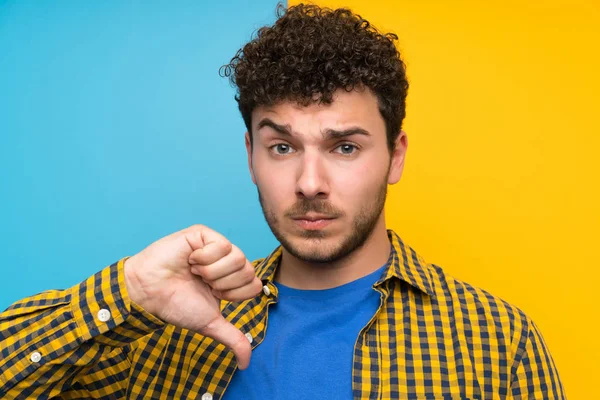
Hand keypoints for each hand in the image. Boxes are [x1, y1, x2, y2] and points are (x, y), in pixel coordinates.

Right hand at [123, 225, 261, 368]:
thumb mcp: (210, 324)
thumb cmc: (176, 304)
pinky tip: (189, 260)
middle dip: (222, 284)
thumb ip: (233, 339)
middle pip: (248, 271)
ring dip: (212, 272)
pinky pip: (222, 245)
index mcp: (231, 279)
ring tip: (194, 271)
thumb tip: (246, 365)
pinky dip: (204, 258)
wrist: (149, 292)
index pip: (254, 285)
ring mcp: (216, 245)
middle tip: (202, 283)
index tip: (212, 295)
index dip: (233, 295)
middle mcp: (227, 261)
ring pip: (237, 257)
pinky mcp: (203, 233)